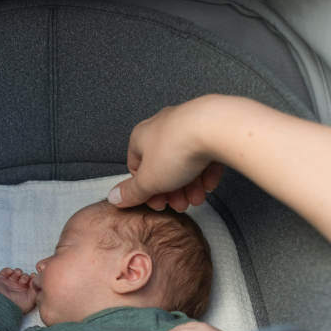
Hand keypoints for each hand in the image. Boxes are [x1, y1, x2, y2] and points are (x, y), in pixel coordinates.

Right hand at [0, 268, 37, 313]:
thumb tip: (39, 282)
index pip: (31, 281)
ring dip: (18, 272)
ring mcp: (10, 282)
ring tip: (17, 276)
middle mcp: (18, 286)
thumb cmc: (17, 305)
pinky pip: (6, 270)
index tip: (33, 277)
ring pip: (17, 272)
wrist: (3, 304)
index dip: (33, 277)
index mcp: (25, 291)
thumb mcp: (31, 300)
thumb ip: (36, 291)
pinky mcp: (1, 279)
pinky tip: (10, 274)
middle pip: (25, 276)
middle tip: (23, 281)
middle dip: (25, 276)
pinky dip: (8, 270)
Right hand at [108, 95, 227, 211]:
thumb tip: (115, 197)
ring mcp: (187, 126)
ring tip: (197, 198)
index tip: (158, 204)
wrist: (215, 129)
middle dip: (172, 191)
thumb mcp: (148, 181)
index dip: (146, 190)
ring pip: (185, 162)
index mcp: (141, 136)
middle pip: (163, 167)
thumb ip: (131, 192)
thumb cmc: (177, 148)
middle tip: (180, 204)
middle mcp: (162, 127)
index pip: (137, 167)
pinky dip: (206, 171)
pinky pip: (205, 154)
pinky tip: (209, 183)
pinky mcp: (209, 128)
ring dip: (190, 185)